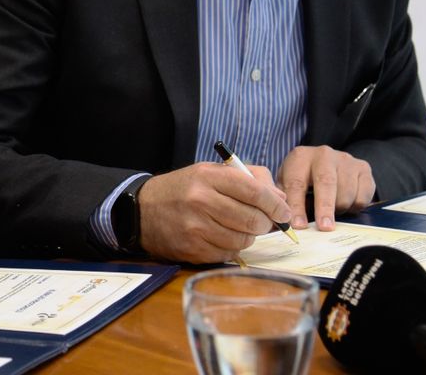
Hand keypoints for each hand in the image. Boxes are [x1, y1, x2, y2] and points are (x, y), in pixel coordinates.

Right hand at [137, 163, 291, 263]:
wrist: (142, 210)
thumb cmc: (183, 189)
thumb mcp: (211, 172)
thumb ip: (249, 178)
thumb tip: (281, 198)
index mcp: (208, 177)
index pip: (255, 192)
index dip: (276, 204)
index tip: (284, 212)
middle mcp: (201, 201)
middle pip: (252, 219)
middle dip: (265, 223)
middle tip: (263, 222)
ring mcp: (195, 228)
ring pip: (243, 239)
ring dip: (248, 236)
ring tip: (238, 227)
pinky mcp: (192, 249)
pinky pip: (228, 253)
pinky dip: (232, 247)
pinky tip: (222, 237)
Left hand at [278, 145, 374, 230]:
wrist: (327, 163)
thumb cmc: (302, 178)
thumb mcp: (287, 184)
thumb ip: (285, 200)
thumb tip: (285, 223)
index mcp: (300, 157)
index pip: (296, 183)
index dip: (297, 206)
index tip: (299, 225)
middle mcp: (323, 154)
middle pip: (326, 182)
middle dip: (324, 207)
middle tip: (324, 227)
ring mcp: (346, 160)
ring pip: (346, 192)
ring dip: (339, 209)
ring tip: (332, 212)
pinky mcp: (363, 168)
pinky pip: (363, 196)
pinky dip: (355, 207)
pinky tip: (346, 204)